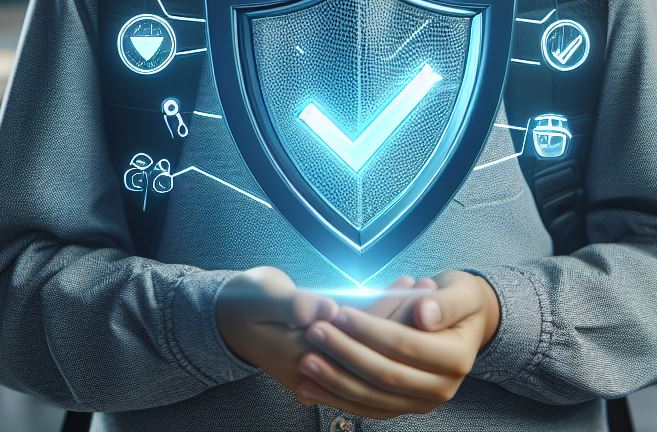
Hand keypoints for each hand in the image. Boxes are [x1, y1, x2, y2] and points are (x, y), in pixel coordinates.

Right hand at [215, 267, 422, 393]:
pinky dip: (380, 325)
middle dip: (402, 319)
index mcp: (301, 354)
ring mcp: (321, 366)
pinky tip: (399, 301)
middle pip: (368, 348)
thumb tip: (327, 309)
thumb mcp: (263, 296)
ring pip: (368, 349)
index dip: (385, 314)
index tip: (411, 290)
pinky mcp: (325, 355)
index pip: (354, 339)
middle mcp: (316, 367)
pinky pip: (359, 345)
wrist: (227, 317)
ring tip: (422, 291)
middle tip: (429, 289)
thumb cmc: (244, 302)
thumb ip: (294, 304)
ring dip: (398, 323)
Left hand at [295, 269, 500, 418]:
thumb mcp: (462, 291)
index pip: (405, 346)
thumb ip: (445, 303)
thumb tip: (423, 313)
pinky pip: (369, 407)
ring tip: (305, 360)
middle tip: (314, 332)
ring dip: (335, 381)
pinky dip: (338, 398)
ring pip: (373, 397)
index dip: (371, 331)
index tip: (340, 313)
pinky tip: (310, 388)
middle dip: (346, 354)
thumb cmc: (461, 299)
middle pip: (385, 375)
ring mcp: (422, 403)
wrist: (468, 322)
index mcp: (456, 359)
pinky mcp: (405, 407)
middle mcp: (441, 389)